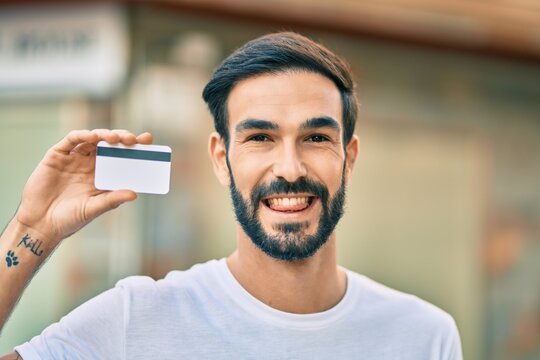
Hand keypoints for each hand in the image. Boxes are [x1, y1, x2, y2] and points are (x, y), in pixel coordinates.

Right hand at [15, 129, 152, 243]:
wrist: (41, 224)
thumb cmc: (70, 219)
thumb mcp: (94, 208)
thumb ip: (112, 199)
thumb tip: (135, 193)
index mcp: (104, 174)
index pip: (123, 156)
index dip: (136, 146)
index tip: (148, 139)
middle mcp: (91, 163)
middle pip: (110, 144)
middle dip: (122, 138)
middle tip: (132, 140)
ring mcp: (75, 158)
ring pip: (93, 138)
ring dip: (105, 134)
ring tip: (115, 138)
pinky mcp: (57, 155)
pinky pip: (72, 140)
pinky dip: (82, 135)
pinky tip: (92, 136)